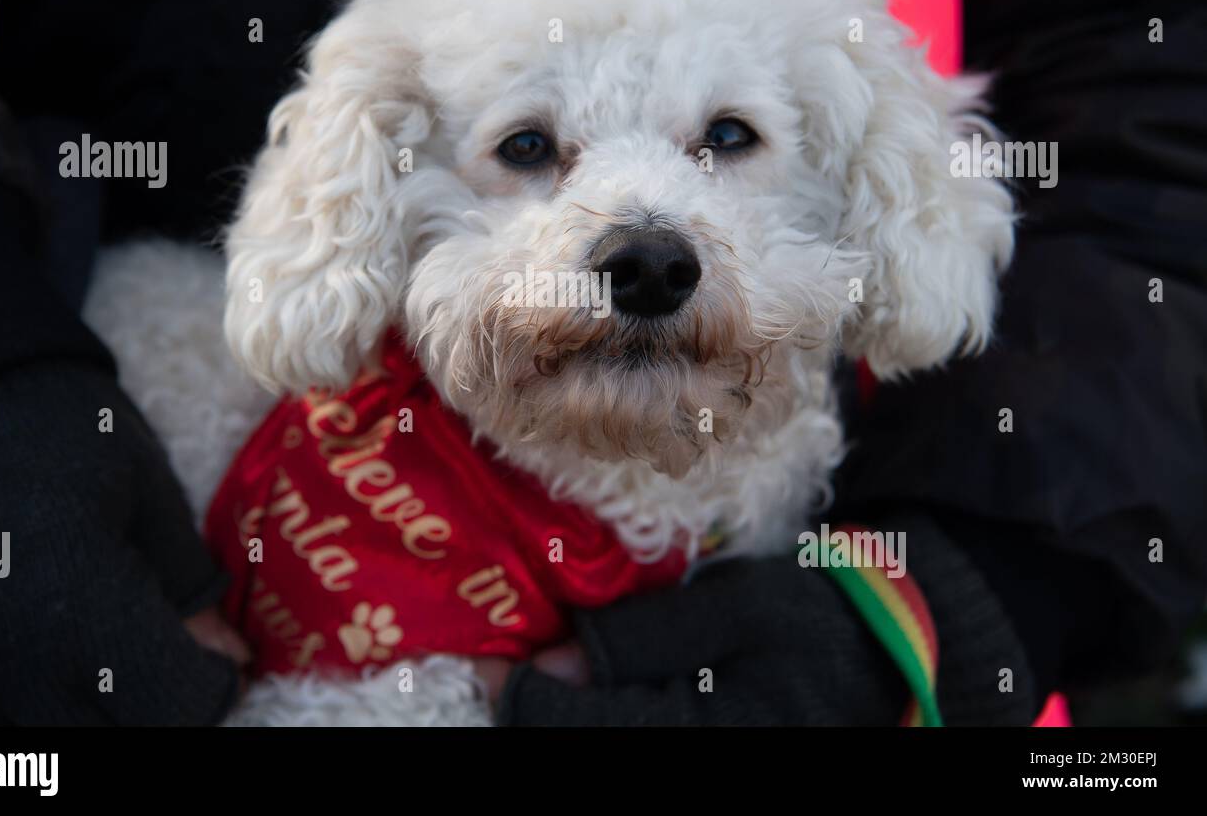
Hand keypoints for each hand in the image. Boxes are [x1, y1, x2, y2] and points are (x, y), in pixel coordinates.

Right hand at [0, 362, 242, 723]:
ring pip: (51, 737)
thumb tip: (228, 657)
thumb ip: (188, 589)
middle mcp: (9, 659)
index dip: (213, 689)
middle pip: (116, 736)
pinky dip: (34, 701)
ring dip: (95, 710)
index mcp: (81, 607)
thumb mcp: (151, 499)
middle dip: (159, 707)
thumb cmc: (69, 435)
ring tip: (112, 652)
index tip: (223, 663)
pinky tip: (52, 647)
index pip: (176, 708)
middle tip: (174, 663)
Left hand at [495, 553, 913, 725]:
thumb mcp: (735, 608)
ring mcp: (693, 764)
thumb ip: (641, 637)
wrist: (888, 666)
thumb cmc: (819, 623)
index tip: (485, 657)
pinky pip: (630, 741)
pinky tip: (592, 689)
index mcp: (696, 738)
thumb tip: (549, 661)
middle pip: (573, 745)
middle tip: (506, 662)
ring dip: (563, 714)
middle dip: (535, 706)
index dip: (516, 692)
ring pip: (596, 745)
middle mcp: (688, 764)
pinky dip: (599, 717)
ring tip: (543, 672)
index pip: (568, 728)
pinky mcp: (700, 754)